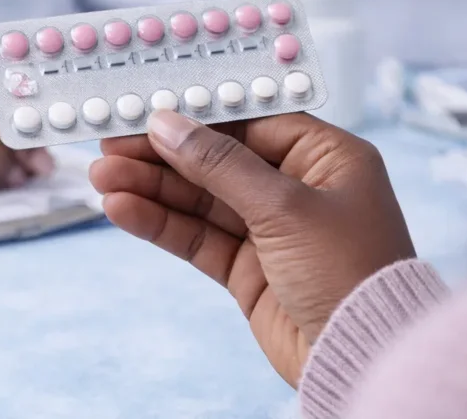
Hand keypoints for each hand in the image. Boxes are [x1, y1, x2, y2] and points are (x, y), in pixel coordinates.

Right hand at [89, 111, 413, 386]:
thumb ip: (220, 164)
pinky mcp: (248, 268)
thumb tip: (168, 124)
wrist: (364, 358)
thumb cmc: (350, 272)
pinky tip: (123, 209)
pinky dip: (160, 223)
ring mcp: (271, 230)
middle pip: (217, 159)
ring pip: (200, 199)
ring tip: (102, 176)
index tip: (148, 109)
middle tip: (110, 144)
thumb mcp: (284, 206)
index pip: (252, 122)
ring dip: (151, 187)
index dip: (198, 116)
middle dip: (162, 154)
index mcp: (327, 157)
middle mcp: (299, 188)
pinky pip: (197, 237)